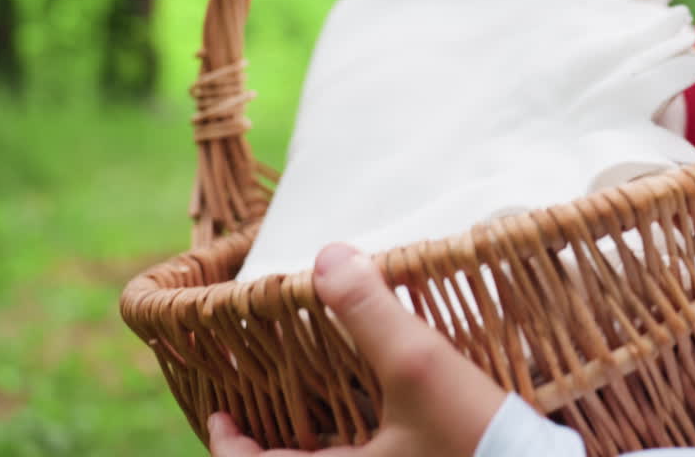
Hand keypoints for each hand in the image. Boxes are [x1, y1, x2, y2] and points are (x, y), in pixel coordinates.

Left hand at [209, 243, 506, 456]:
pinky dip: (365, 450)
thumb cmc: (474, 440)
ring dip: (321, 451)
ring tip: (323, 416)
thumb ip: (371, 313)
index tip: (220, 416)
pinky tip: (387, 426)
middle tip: (266, 417)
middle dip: (277, 448)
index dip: (232, 445)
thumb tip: (328, 257)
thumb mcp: (418, 366)